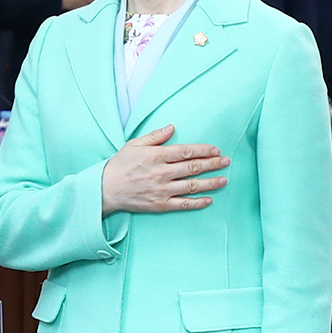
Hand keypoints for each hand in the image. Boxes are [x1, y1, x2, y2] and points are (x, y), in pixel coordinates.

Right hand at [100, 124, 227, 215]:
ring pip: (192, 186)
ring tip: (224, 180)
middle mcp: (161, 173)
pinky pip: (183, 204)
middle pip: (193, 167)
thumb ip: (155, 136)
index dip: (203, 150)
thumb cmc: (119, 165)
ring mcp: (162, 190)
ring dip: (210, 183)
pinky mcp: (160, 204)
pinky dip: (198, 202)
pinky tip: (209, 199)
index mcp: (156, 156)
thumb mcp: (134, 145)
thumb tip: (173, 127)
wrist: (105, 189)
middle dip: (213, 164)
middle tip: (226, 161)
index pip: (186, 151)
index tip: (216, 150)